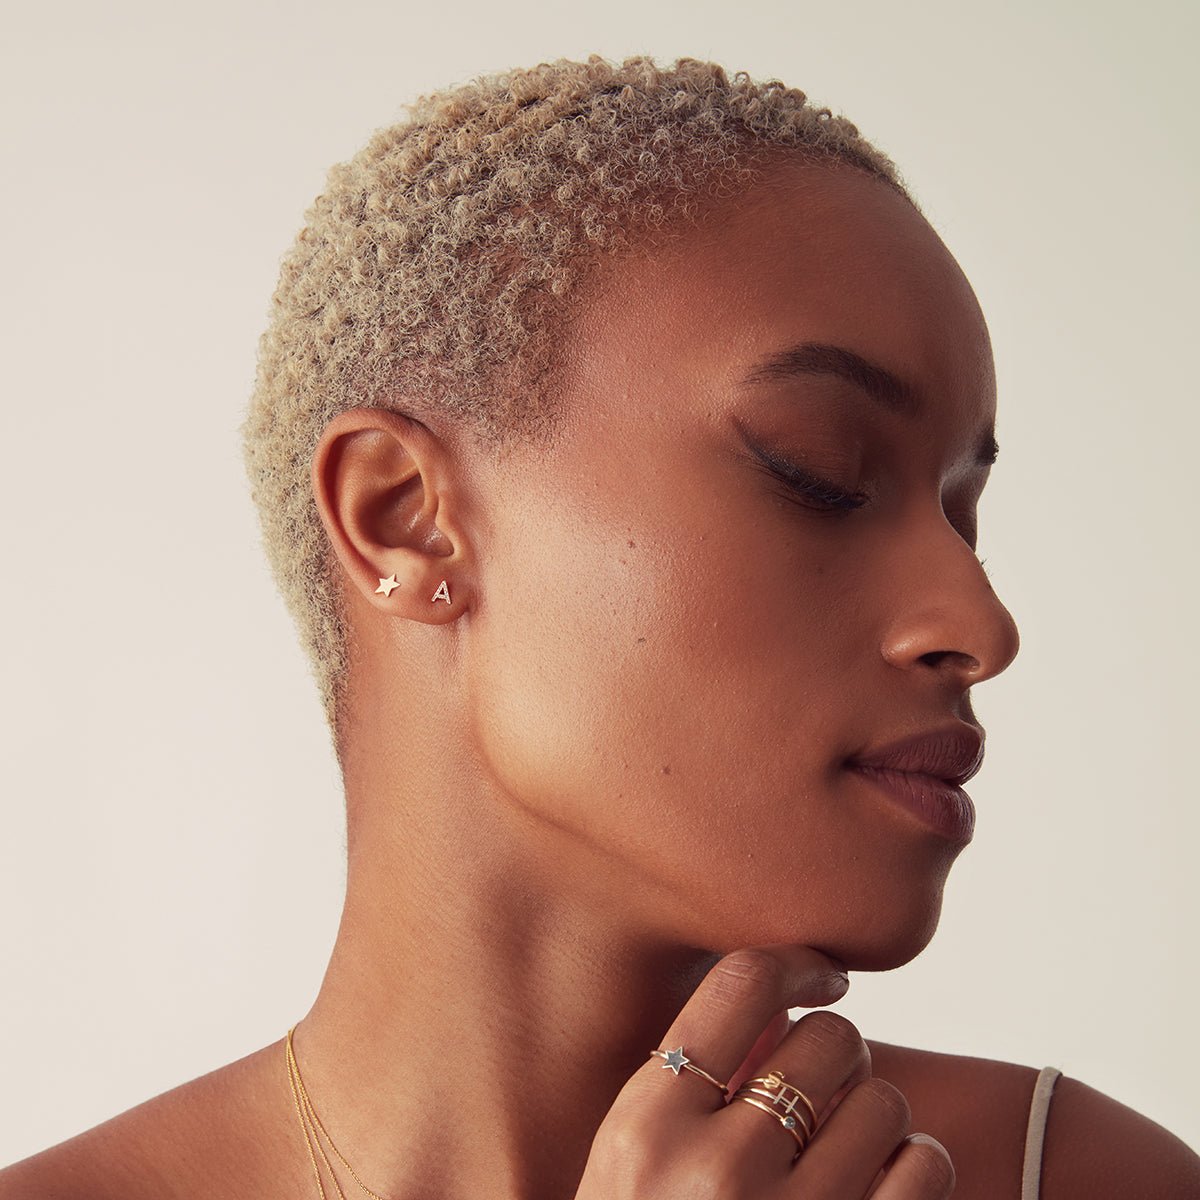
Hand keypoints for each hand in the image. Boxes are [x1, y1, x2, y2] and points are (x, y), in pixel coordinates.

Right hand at [575, 944, 954, 1197]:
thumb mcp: (629, 1163)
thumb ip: (687, 1083)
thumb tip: (780, 994)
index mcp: (646, 1126)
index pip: (740, 984)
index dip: (794, 966)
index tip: (818, 978)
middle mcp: (715, 1169)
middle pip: (828, 1038)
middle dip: (837, 1052)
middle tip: (823, 1083)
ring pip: (884, 1100)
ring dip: (874, 1113)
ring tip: (845, 1144)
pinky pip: (923, 1166)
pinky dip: (913, 1165)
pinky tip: (878, 1186)